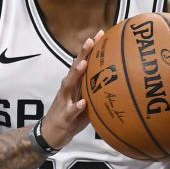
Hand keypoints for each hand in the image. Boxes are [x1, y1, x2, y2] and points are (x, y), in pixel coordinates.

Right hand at [39, 33, 98, 149]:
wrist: (50, 134)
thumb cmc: (70, 116)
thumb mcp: (85, 102)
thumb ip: (96, 92)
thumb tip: (119, 86)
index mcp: (74, 84)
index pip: (82, 63)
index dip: (90, 49)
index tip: (100, 34)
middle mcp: (68, 89)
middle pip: (75, 68)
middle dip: (83, 54)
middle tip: (91, 40)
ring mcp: (64, 102)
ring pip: (69, 85)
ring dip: (76, 74)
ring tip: (84, 64)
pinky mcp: (64, 116)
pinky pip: (71, 111)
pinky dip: (76, 106)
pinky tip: (82, 103)